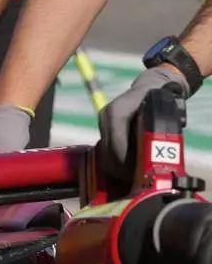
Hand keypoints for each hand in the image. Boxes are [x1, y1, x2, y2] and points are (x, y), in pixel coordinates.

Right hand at [97, 65, 188, 179]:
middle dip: (117, 166)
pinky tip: (122, 163)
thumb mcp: (159, 117)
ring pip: (104, 148)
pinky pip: (105, 144)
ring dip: (113, 162)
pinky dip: (113, 155)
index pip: (115, 146)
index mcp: (117, 113)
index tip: (134, 174)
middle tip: (131, 178)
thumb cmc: (159, 101)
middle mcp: (106, 115)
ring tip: (127, 173)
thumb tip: (147, 159)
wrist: (152, 86)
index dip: (123, 163)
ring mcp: (103, 118)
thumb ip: (151, 136)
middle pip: (106, 149)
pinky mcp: (103, 123)